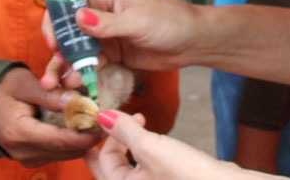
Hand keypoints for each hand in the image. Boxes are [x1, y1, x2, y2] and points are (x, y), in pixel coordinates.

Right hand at [0, 68, 102, 166]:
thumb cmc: (1, 90)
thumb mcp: (23, 83)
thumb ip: (50, 94)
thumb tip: (77, 100)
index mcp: (19, 133)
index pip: (61, 139)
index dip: (86, 131)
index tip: (103, 118)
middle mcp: (24, 152)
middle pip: (68, 149)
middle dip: (90, 134)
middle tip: (106, 115)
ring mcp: (29, 158)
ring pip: (68, 153)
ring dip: (84, 138)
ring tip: (97, 118)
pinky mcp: (34, 159)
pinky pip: (61, 153)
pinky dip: (74, 141)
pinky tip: (83, 125)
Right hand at [44, 0, 204, 77]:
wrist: (192, 42)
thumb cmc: (170, 21)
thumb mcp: (138, 21)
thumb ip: (108, 23)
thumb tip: (78, 17)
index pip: (68, 1)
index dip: (56, 21)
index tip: (53, 43)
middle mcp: (99, 12)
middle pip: (68, 29)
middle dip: (58, 50)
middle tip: (52, 72)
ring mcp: (104, 34)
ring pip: (76, 49)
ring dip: (67, 66)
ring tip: (58, 85)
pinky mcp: (111, 53)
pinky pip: (91, 63)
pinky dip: (82, 73)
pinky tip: (76, 85)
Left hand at [89, 110, 277, 179]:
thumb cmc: (187, 176)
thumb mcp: (149, 147)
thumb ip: (124, 130)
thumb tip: (103, 116)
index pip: (101, 160)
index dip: (106, 134)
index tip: (115, 115)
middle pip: (113, 164)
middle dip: (118, 138)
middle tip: (129, 119)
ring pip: (130, 164)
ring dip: (133, 143)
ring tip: (145, 125)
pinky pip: (147, 167)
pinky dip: (148, 152)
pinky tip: (160, 141)